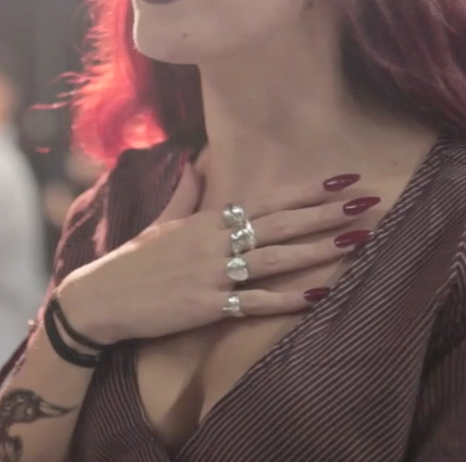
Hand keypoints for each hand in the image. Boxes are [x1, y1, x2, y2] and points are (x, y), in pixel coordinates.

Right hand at [56, 167, 375, 344]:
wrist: (98, 298)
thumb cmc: (131, 262)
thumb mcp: (158, 223)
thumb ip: (184, 194)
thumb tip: (196, 161)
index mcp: (206, 221)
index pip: (266, 201)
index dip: (306, 190)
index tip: (341, 178)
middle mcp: (214, 242)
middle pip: (280, 224)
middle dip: (326, 213)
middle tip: (366, 201)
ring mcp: (213, 273)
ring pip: (275, 258)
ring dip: (318, 250)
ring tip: (357, 242)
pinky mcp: (207, 305)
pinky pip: (255, 301)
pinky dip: (287, 299)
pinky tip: (318, 295)